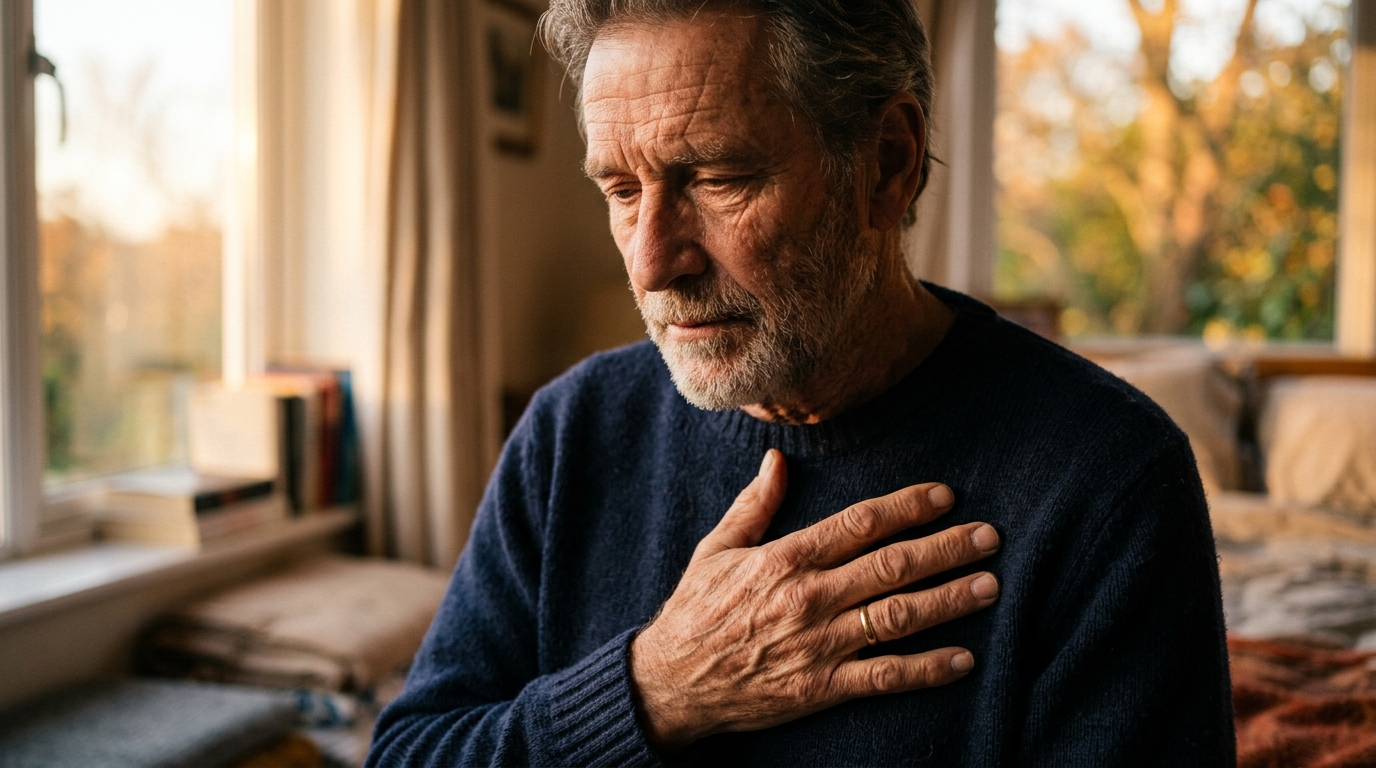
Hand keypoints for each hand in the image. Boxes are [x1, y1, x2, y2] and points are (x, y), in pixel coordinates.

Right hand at [629, 449, 1000, 750]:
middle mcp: (809, 597)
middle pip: (892, 566)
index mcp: (786, 558)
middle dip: (946, 548)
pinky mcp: (821, 688)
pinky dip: (927, 669)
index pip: (859, 523)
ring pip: (897, 617)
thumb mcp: (717, 548)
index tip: (944, 496)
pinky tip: (964, 658)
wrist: (670, 683)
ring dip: (949, 600)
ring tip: (989, 584)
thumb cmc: (696, 611)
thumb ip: (755, 505)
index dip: (906, 506)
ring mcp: (818, 645)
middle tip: (989, 536)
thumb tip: (779, 459)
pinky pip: (884, 677)